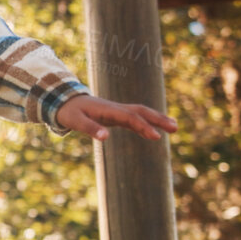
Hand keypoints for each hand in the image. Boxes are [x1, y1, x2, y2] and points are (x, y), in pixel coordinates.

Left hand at [55, 94, 177, 140]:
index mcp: (109, 110)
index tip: (156, 137)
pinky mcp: (116, 115)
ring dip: (157, 119)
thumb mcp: (76, 122)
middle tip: (175, 128)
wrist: (65, 101)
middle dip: (158, 119)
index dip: (144, 127)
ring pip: (141, 113)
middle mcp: (116, 108)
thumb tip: (105, 138)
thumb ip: (91, 129)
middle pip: (142, 112)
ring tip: (174, 127)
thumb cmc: (70, 112)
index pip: (131, 118)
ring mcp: (117, 110)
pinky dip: (146, 124)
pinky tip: (154, 132)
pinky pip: (135, 118)